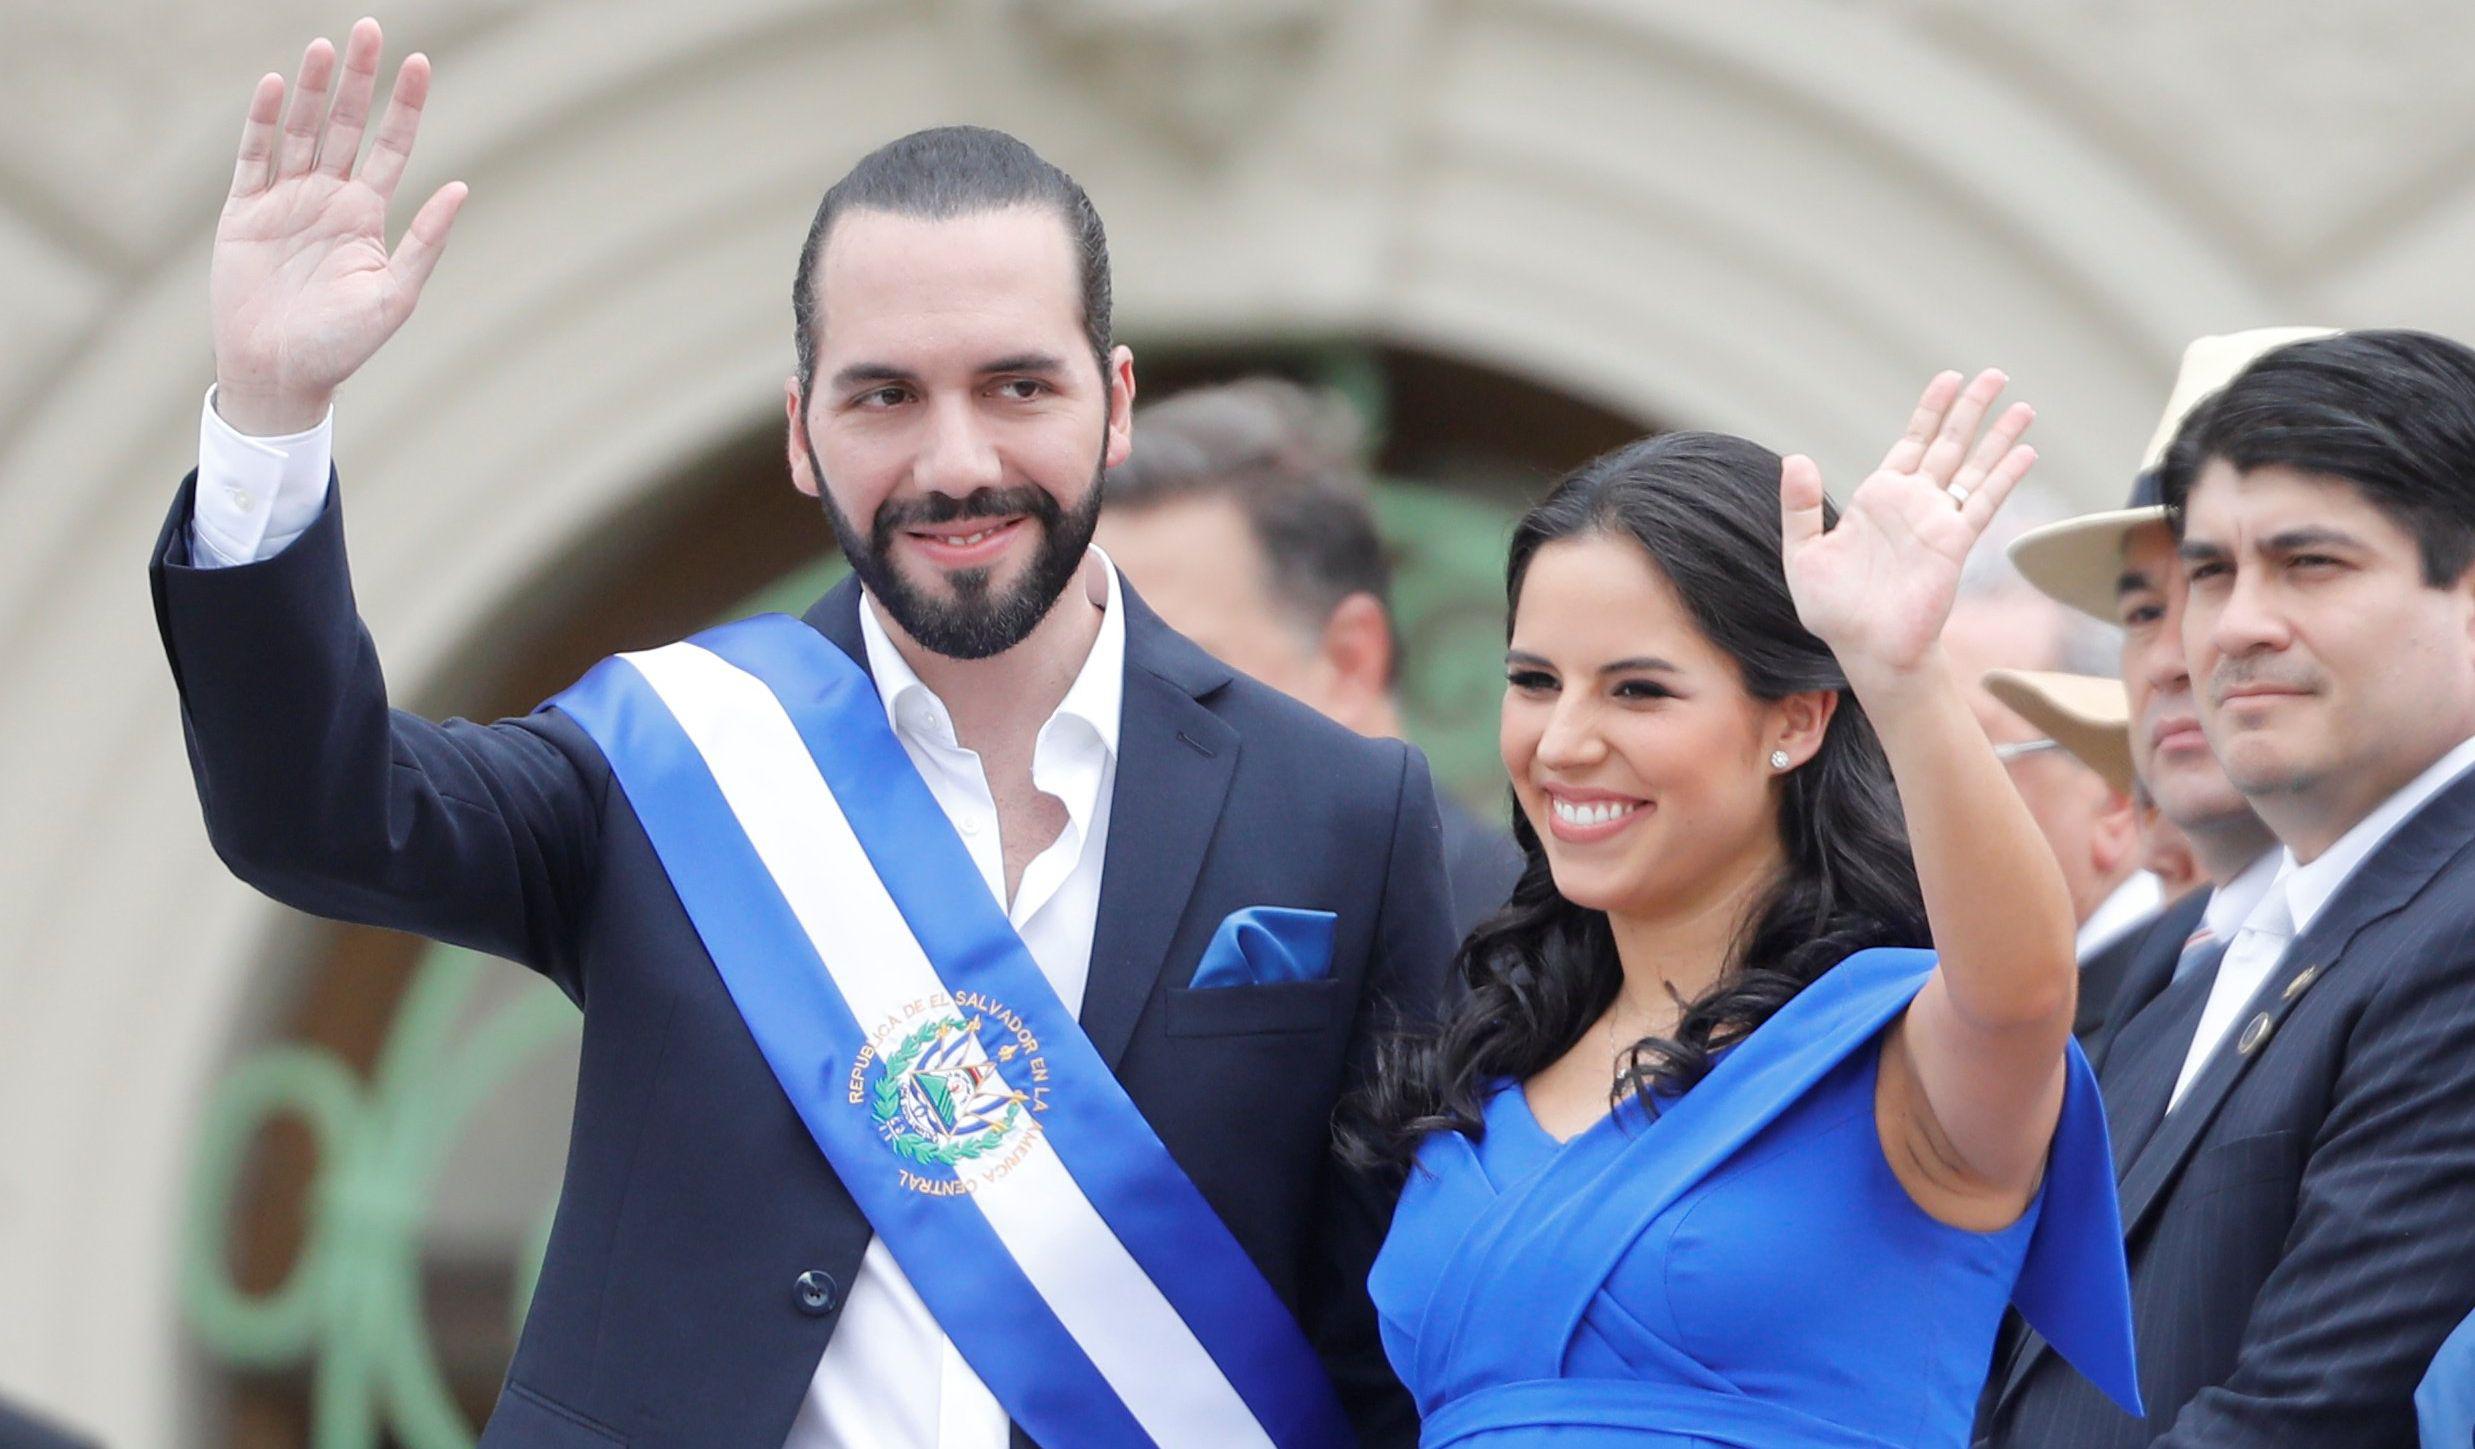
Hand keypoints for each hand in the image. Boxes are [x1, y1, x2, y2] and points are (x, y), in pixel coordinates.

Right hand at [212, 19, 465, 433]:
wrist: (280, 373)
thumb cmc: (343, 344)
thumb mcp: (395, 294)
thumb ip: (425, 241)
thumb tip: (461, 188)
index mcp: (366, 215)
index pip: (391, 145)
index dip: (405, 106)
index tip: (420, 62)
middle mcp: (327, 198)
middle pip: (344, 124)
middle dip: (357, 79)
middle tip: (368, 28)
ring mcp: (284, 201)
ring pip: (299, 131)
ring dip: (309, 89)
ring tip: (324, 47)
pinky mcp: (244, 212)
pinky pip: (255, 157)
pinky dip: (263, 122)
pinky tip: (274, 86)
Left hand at [1779, 369, 2036, 686]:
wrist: (1865, 648)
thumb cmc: (1834, 609)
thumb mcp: (1804, 553)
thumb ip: (1799, 507)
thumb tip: (1794, 458)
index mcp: (1878, 499)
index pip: (1911, 443)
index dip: (1930, 410)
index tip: (1949, 379)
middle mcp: (1912, 504)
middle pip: (1949, 444)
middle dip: (1971, 409)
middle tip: (1997, 375)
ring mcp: (1936, 522)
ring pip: (1973, 467)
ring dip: (1998, 436)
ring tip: (2024, 406)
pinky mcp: (1953, 544)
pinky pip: (1982, 502)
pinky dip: (2004, 476)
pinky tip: (2025, 451)